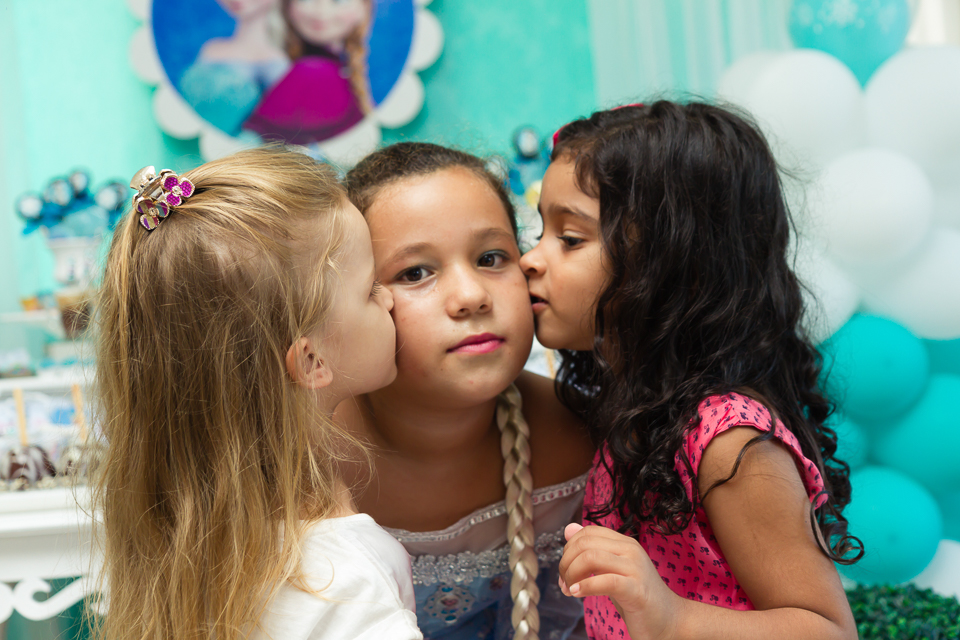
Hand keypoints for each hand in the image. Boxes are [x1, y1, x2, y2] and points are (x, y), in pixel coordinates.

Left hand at [558, 523, 684, 639]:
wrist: (670, 620)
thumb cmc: (637, 596)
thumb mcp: (611, 570)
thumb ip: (592, 551)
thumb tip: (568, 529)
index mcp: (624, 543)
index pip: (587, 532)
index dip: (569, 549)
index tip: (565, 571)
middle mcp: (630, 550)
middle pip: (585, 544)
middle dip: (566, 563)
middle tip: (564, 583)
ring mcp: (635, 568)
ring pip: (591, 558)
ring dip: (571, 575)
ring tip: (570, 590)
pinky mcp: (637, 590)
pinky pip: (606, 581)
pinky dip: (585, 587)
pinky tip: (577, 594)